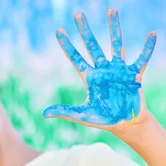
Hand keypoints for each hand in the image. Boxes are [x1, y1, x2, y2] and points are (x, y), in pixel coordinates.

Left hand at [43, 9, 156, 132]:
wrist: (125, 124)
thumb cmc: (103, 120)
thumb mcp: (82, 115)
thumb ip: (64, 112)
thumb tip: (44, 114)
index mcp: (90, 78)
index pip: (75, 58)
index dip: (67, 45)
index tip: (58, 31)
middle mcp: (103, 70)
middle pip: (92, 46)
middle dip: (85, 31)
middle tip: (78, 14)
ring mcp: (119, 70)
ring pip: (116, 44)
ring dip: (114, 28)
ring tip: (111, 10)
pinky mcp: (134, 74)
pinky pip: (142, 58)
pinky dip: (147, 47)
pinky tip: (151, 34)